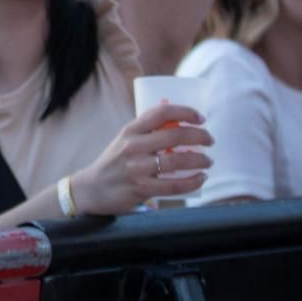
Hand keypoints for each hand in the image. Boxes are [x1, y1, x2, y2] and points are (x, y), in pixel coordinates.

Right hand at [71, 103, 210, 213]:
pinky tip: (201, 178)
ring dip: (200, 160)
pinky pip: (173, 185)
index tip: (201, 118)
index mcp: (130, 130)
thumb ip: (147, 130)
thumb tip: (176, 115)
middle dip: (199, 136)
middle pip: (175, 135)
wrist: (91, 189)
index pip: (161, 113)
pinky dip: (192, 181)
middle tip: (210, 140)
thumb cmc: (114, 162)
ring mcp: (136, 168)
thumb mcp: (125, 139)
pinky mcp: (140, 189)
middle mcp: (132, 146)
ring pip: (177, 161)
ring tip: (208, 161)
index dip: (185, 112)